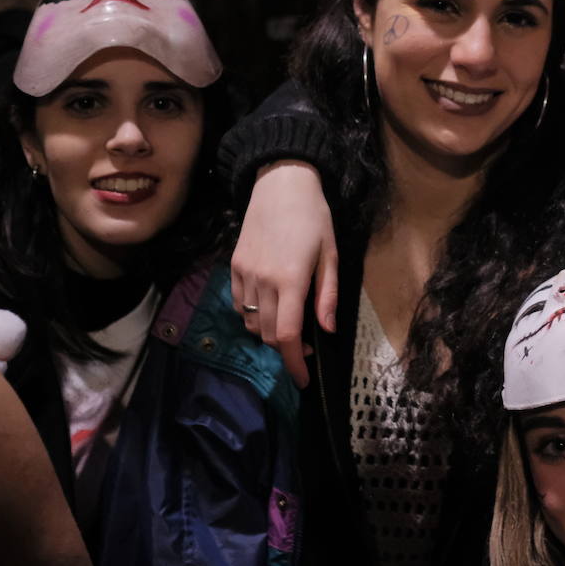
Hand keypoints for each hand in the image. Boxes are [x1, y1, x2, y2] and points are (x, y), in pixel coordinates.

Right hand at [230, 160, 337, 387]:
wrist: (279, 185)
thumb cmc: (314, 218)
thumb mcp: (330, 255)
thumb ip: (327, 294)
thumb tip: (327, 330)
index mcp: (291, 280)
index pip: (289, 335)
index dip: (295, 363)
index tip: (304, 380)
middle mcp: (263, 281)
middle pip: (269, 334)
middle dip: (286, 351)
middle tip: (306, 350)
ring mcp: (244, 274)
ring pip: (252, 322)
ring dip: (270, 334)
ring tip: (290, 327)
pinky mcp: (234, 267)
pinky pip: (241, 305)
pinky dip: (254, 316)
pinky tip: (271, 308)